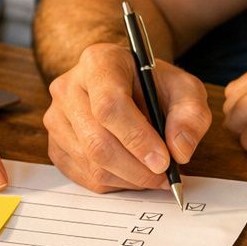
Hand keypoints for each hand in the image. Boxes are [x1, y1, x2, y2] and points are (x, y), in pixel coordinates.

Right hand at [43, 42, 211, 191]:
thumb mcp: (184, 89)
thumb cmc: (154, 86)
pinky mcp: (55, 145)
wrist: (127, 86)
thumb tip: (180, 151)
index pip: (109, 105)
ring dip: (130, 178)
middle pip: (97, 141)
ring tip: (153, 173)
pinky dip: (115, 183)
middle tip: (165, 176)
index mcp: (98, 62)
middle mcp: (68, 88)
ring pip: (92, 164)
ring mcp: (56, 118)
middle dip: (137, 168)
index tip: (164, 160)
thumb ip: (191, 115)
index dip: (137, 138)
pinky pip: (84, 177)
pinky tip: (133, 172)